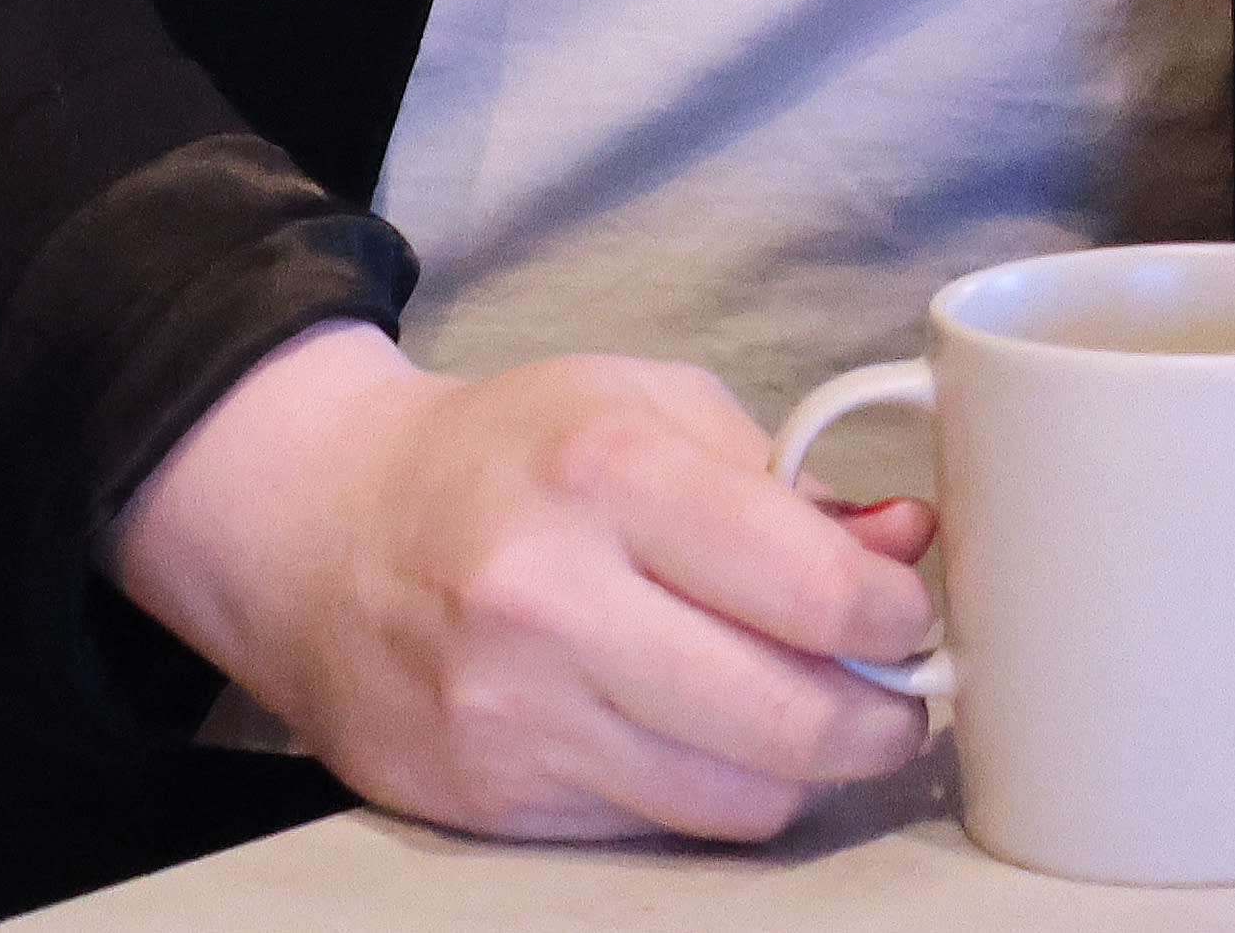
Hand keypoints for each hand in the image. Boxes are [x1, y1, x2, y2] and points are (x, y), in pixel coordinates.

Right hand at [105, 321, 939, 842]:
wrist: (326, 533)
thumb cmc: (506, 457)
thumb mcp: (650, 408)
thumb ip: (787, 478)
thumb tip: (908, 543)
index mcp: (609, 471)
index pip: (811, 590)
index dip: (895, 616)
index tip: (906, 614)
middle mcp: (552, 598)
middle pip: (787, 719)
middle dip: (880, 718)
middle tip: (895, 695)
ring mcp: (513, 712)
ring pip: (734, 795)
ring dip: (804, 766)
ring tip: (811, 715)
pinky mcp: (488, 797)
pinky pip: (657, 826)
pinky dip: (706, 789)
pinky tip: (702, 734)